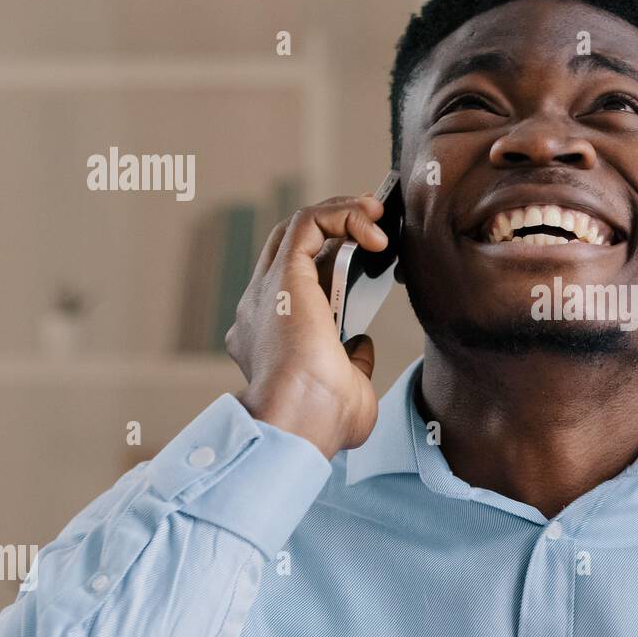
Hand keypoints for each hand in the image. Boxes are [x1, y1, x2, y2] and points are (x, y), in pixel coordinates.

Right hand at [226, 195, 389, 458]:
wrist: (298, 423)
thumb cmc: (318, 423)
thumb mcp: (346, 391)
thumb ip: (351, 364)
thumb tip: (359, 344)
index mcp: (270, 337)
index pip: (295, 284)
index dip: (330, 261)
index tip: (368, 255)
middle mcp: (261, 309)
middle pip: (292, 246)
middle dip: (335, 225)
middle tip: (374, 222)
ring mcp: (267, 291)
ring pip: (297, 228)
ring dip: (341, 213)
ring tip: (376, 214)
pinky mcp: (284, 275)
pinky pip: (308, 223)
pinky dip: (341, 215)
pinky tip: (372, 224)